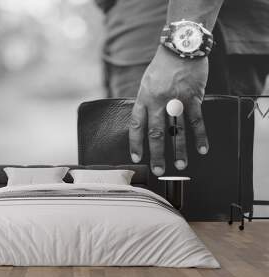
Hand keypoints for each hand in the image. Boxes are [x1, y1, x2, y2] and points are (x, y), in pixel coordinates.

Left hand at [129, 46, 208, 175]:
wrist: (180, 46)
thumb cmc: (161, 66)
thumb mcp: (146, 83)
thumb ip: (146, 102)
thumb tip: (146, 121)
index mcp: (143, 98)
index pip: (137, 125)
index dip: (136, 143)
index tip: (137, 158)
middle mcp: (158, 101)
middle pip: (155, 133)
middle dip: (157, 154)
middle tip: (159, 170)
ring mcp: (176, 100)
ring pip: (177, 130)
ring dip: (179, 150)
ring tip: (181, 165)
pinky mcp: (193, 97)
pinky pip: (196, 120)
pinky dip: (199, 136)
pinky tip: (201, 149)